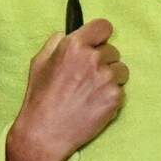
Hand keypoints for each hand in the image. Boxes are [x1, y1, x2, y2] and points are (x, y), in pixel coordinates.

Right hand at [6, 18, 127, 160]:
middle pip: (113, 50)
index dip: (100, 36)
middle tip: (87, 77)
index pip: (104, 26)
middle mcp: (93, 58)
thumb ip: (55, 43)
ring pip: (121, 70)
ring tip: (92, 92)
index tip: (96, 45)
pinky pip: (121, 90)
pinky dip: (111, 97)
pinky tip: (94, 105)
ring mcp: (106, 79)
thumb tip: (67, 33)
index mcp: (73, 45)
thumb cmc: (39, 98)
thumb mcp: (39, 63)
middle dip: (103, 61)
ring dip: (111, 78)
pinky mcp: (115, 98)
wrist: (45, 133)